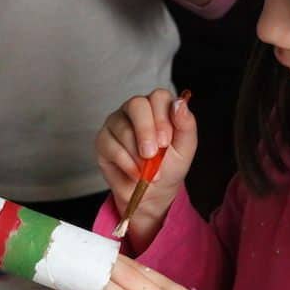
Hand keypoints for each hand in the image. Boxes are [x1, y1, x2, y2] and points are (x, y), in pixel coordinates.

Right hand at [95, 88, 197, 252]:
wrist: (153, 192)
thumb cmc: (170, 166)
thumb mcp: (185, 148)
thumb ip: (186, 124)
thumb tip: (180, 103)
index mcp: (158, 107)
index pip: (158, 97)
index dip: (162, 118)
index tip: (166, 142)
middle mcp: (135, 110)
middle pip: (136, 105)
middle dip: (145, 131)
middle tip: (152, 154)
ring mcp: (116, 123)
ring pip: (122, 128)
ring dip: (137, 154)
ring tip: (148, 171)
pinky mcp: (103, 140)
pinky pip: (110, 146)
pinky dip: (126, 163)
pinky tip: (136, 174)